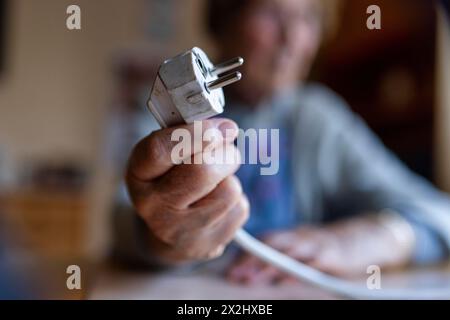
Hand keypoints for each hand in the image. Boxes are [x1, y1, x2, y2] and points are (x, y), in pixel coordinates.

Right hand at [126, 118, 248, 263]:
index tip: (222, 126)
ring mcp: (181, 232)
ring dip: (230, 178)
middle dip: (224, 153)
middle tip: (226, 147)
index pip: (160, 150)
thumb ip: (187, 134)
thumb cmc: (172, 181)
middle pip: (202, 171)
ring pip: (228, 190)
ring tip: (216, 181)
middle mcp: (154, 208)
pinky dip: (235, 200)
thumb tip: (225, 128)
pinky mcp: (208, 245)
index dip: (195, 134)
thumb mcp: (167, 154)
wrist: (170, 232)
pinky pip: (239, 208)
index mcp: (139, 176)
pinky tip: (217, 204)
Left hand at [227, 215, 414, 284]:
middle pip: (272, 245)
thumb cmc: (330, 247)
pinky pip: (313, 264)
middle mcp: (302, 237)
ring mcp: (317, 245)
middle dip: (251, 260)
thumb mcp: (307, 247)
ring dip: (267, 266)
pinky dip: (297, 272)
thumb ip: (286, 254)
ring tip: (250, 279)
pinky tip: (284, 281)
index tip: (230, 268)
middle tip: (234, 275)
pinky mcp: (333, 256)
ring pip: (288, 254)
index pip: (265, 241)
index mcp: (294, 236)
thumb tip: (254, 270)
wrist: (368, 237)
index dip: (247, 253)